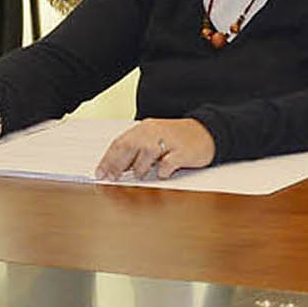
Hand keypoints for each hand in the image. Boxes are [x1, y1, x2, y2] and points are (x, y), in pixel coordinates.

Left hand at [97, 117, 215, 181]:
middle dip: (117, 165)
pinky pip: (168, 164)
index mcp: (145, 128)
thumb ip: (137, 149)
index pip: (121, 142)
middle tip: (112, 178)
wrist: (207, 132)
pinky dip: (162, 171)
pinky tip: (162, 174)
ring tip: (140, 175)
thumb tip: (117, 167)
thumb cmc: (178, 139)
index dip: (108, 159)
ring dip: (140, 168)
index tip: (100, 173)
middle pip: (130, 147)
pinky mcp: (183, 152)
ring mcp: (170, 141)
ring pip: (146, 154)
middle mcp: (155, 131)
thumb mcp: (155, 139)